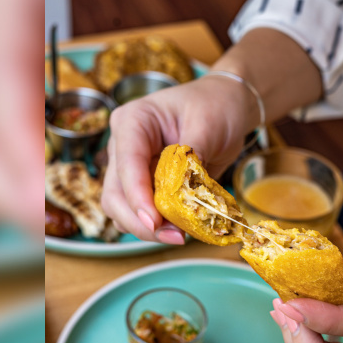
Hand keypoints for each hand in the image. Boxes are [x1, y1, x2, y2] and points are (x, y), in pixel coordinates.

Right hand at [101, 75, 255, 243]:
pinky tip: (182, 228)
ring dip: (149, 229)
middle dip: (141, 221)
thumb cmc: (215, 105)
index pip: (126, 164)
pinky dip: (159, 226)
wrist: (227, 107)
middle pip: (115, 194)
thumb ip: (192, 158)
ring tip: (182, 234)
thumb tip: (182, 194)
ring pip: (122, 210)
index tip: (155, 222)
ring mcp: (131, 169)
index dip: (137, 196)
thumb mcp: (208, 124)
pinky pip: (141, 214)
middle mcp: (124, 147)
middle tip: (176, 237)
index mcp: (132, 122)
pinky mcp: (145, 186)